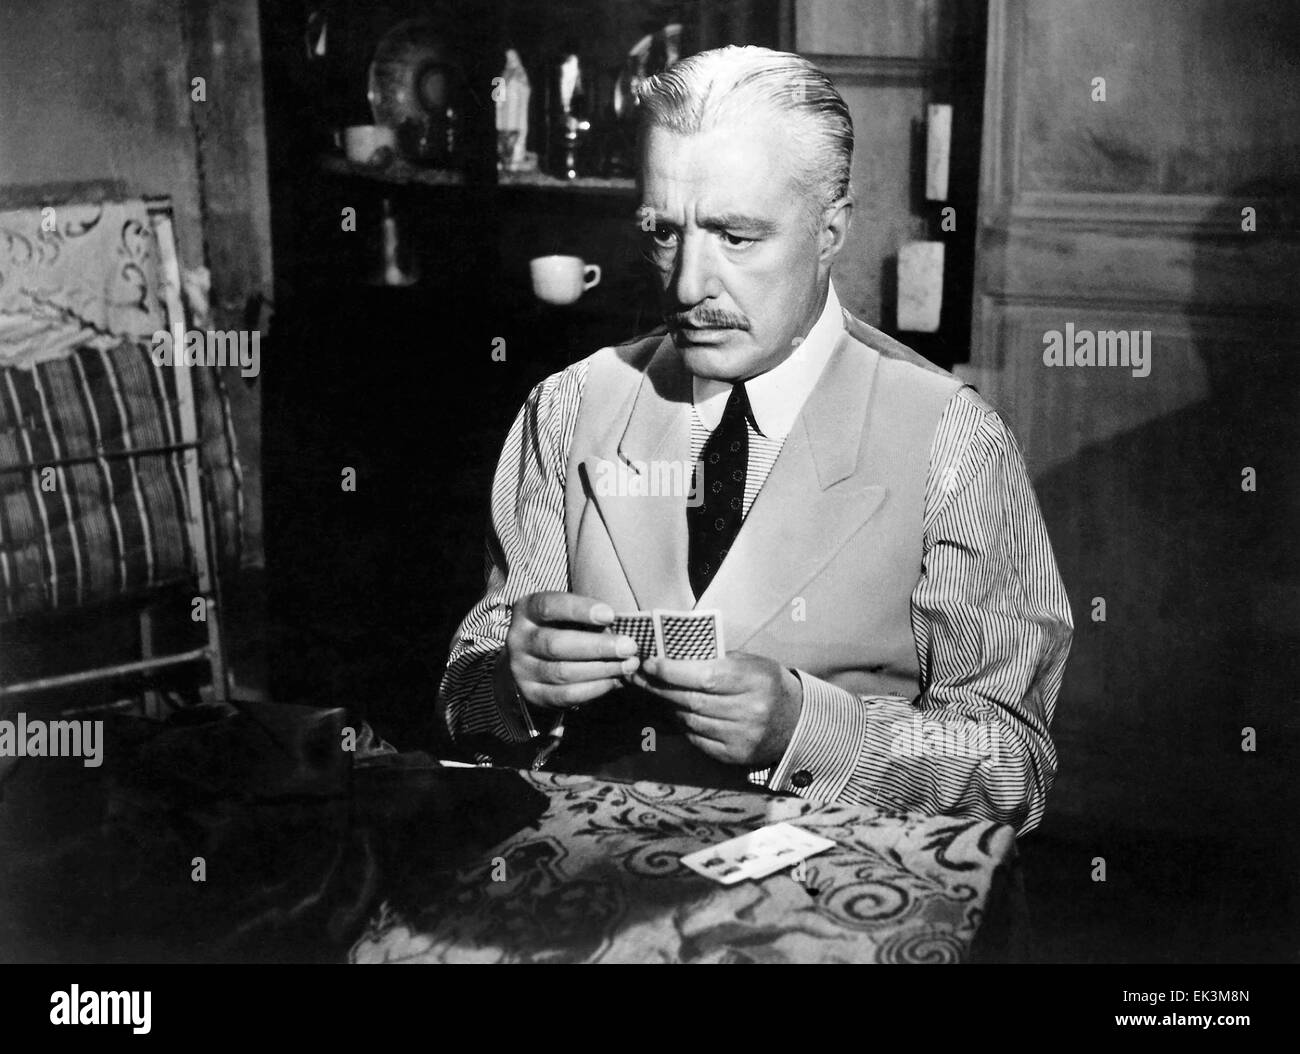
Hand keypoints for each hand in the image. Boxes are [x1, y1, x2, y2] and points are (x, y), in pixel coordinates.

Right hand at [505, 592, 639, 709]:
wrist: (533, 660)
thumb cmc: (561, 627)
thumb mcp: (567, 615)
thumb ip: (587, 617)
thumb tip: (624, 626)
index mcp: (526, 610)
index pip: (548, 606)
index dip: (579, 610)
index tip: (610, 615)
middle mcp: (518, 639)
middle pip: (556, 644)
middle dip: (598, 646)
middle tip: (629, 646)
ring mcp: (522, 669)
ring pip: (562, 672)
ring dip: (601, 669)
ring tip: (628, 665)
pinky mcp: (533, 694)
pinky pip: (565, 695)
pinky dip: (593, 688)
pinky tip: (612, 681)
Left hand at [630, 652, 803, 766]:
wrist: (795, 722)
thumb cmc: (765, 683)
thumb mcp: (749, 662)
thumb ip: (715, 659)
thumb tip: (671, 653)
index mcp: (755, 681)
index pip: (704, 676)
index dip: (671, 671)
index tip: (648, 663)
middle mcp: (750, 711)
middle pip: (692, 700)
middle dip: (660, 687)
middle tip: (637, 675)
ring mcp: (742, 737)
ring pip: (690, 720)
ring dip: (667, 705)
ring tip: (652, 691)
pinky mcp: (734, 756)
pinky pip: (697, 738)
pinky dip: (681, 724)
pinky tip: (673, 711)